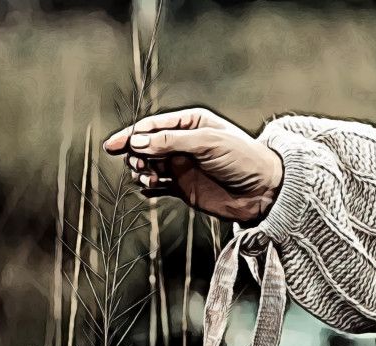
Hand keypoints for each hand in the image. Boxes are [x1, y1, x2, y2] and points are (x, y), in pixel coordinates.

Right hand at [103, 108, 282, 222]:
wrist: (263, 191)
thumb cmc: (242, 159)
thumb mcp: (208, 143)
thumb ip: (171, 142)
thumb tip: (138, 143)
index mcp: (190, 124)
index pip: (152, 126)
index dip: (130, 135)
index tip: (112, 146)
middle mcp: (182, 144)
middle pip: (145, 146)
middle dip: (137, 155)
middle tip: (143, 166)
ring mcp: (182, 166)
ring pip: (148, 166)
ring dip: (142, 172)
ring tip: (151, 178)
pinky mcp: (183, 188)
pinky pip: (157, 186)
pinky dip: (149, 187)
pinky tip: (149, 189)